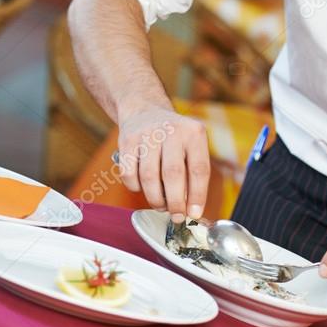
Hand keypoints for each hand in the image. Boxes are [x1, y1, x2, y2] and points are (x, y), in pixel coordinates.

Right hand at [117, 107, 210, 223]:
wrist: (145, 110)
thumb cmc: (173, 138)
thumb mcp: (191, 147)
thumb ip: (192, 174)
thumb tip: (191, 209)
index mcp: (194, 132)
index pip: (199, 169)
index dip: (197, 196)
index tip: (194, 214)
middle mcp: (172, 130)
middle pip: (173, 175)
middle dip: (175, 202)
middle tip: (176, 216)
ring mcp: (148, 134)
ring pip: (150, 177)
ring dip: (155, 198)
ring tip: (160, 204)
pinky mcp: (127, 140)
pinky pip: (129, 174)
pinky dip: (136, 188)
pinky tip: (143, 187)